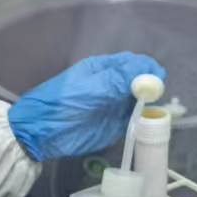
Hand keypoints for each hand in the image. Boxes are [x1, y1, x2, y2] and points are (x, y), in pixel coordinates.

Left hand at [7, 52, 163, 162]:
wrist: (40, 133)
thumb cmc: (62, 103)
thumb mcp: (92, 87)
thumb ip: (120, 78)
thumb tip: (149, 69)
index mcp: (103, 69)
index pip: (132, 63)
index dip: (147, 69)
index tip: (157, 79)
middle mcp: (111, 85)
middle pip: (140, 82)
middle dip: (150, 87)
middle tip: (155, 97)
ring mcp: (113, 106)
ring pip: (140, 101)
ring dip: (150, 105)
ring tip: (154, 110)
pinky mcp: (114, 125)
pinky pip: (134, 120)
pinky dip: (143, 121)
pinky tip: (148, 123)